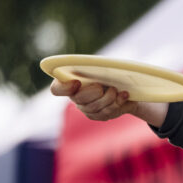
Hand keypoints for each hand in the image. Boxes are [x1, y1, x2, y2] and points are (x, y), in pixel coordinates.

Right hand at [49, 79, 168, 126]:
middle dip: (92, 92)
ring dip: (108, 97)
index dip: (65, 88)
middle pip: (79, 99)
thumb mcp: (101, 67)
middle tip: (101, 87)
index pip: (57, 89)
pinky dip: (117, 103)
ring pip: (95, 107)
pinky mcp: (98, 116)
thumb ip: (93, 67)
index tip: (77, 82)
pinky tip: (124, 95)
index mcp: (69, 81)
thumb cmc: (109, 72)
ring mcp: (86, 108)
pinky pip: (106, 113)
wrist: (125, 86)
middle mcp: (75, 97)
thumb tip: (96, 65)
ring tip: (116, 89)